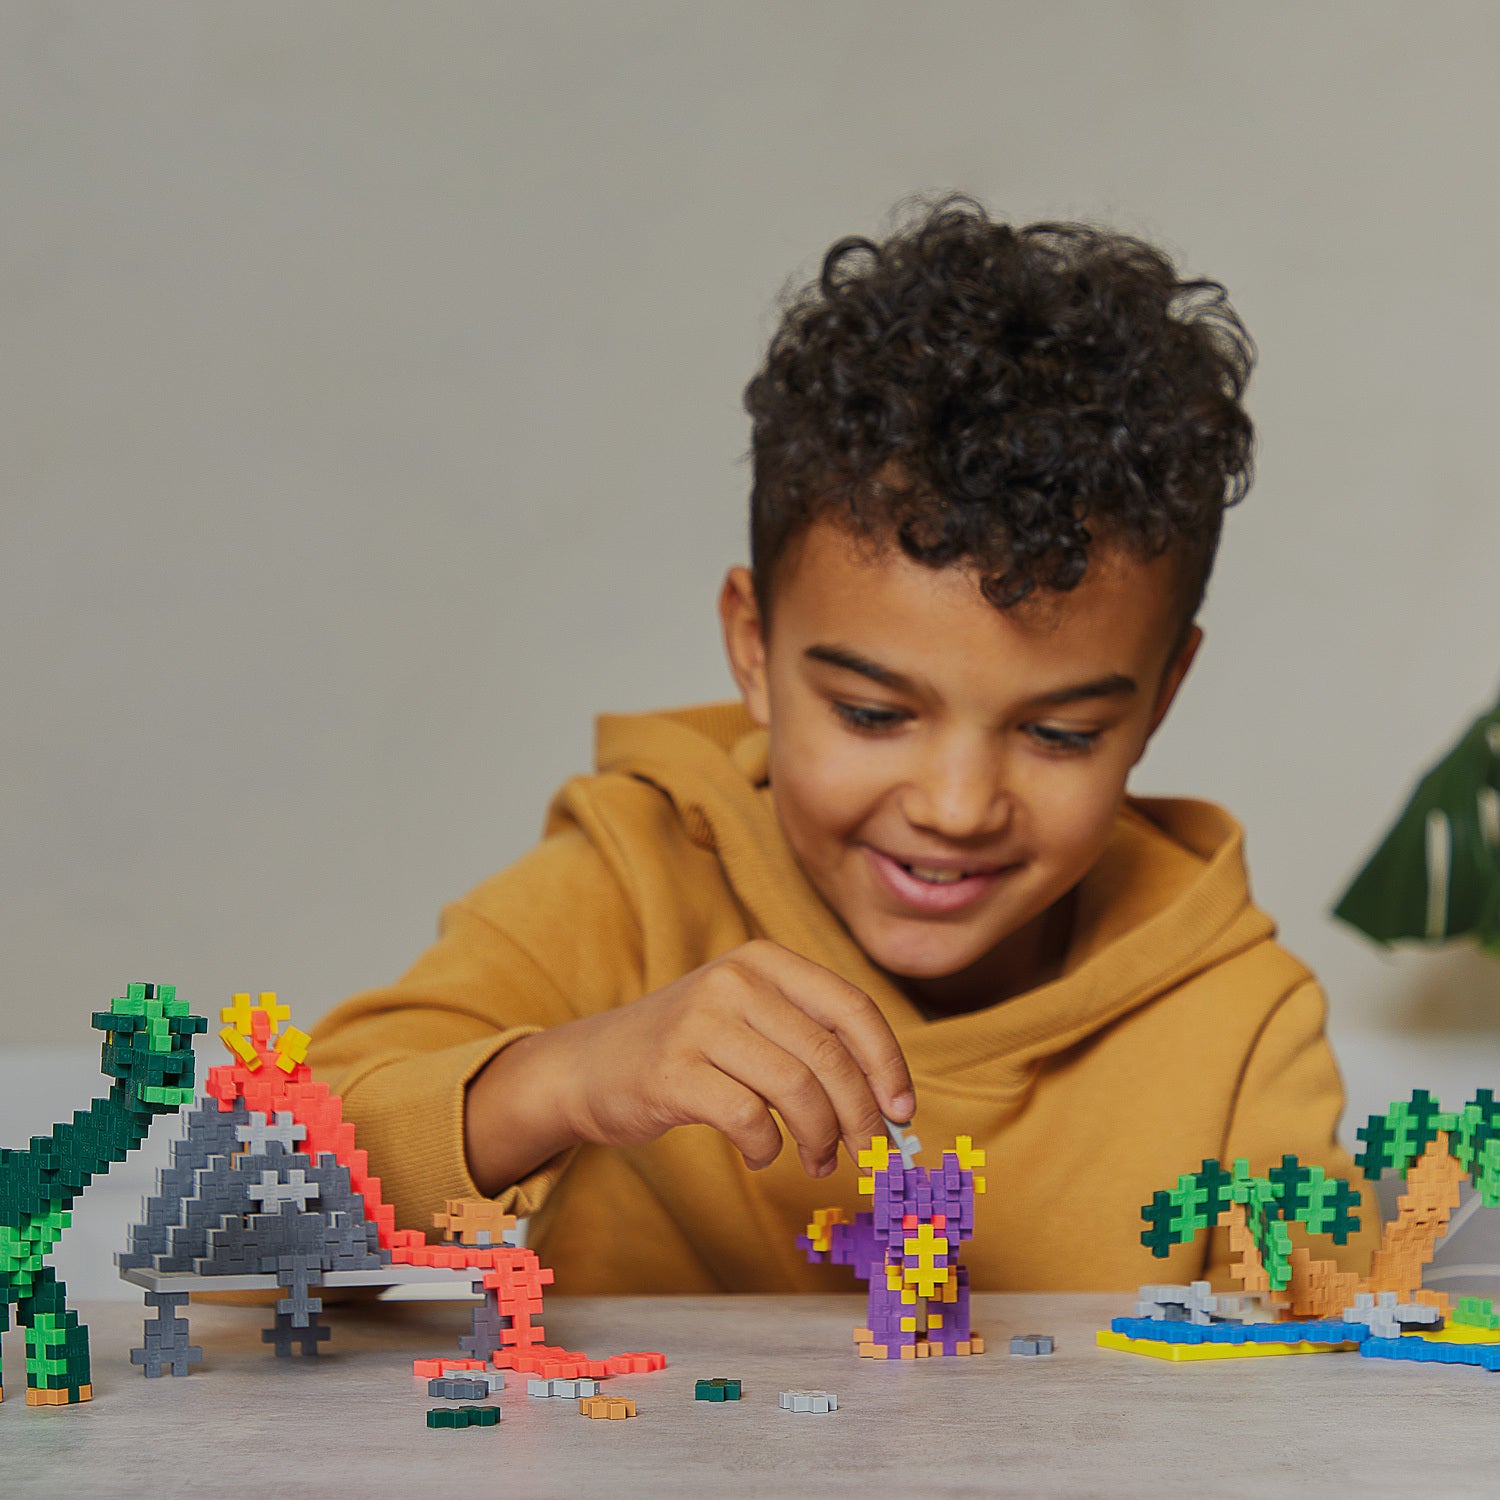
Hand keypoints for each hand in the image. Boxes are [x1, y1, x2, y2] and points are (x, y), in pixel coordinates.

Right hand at [464, 940, 914, 1191]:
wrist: (588, 1065)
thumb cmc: (688, 1049)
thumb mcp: (749, 1017)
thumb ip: (811, 1041)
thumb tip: (889, 1103)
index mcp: (764, 959)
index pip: (851, 1007)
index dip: (888, 1063)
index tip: (904, 1111)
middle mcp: (735, 980)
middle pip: (830, 1055)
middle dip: (862, 1114)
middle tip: (868, 1152)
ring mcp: (700, 1021)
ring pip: (797, 1088)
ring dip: (821, 1137)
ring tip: (819, 1160)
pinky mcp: (672, 1071)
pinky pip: (749, 1119)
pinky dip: (769, 1148)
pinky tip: (763, 1154)